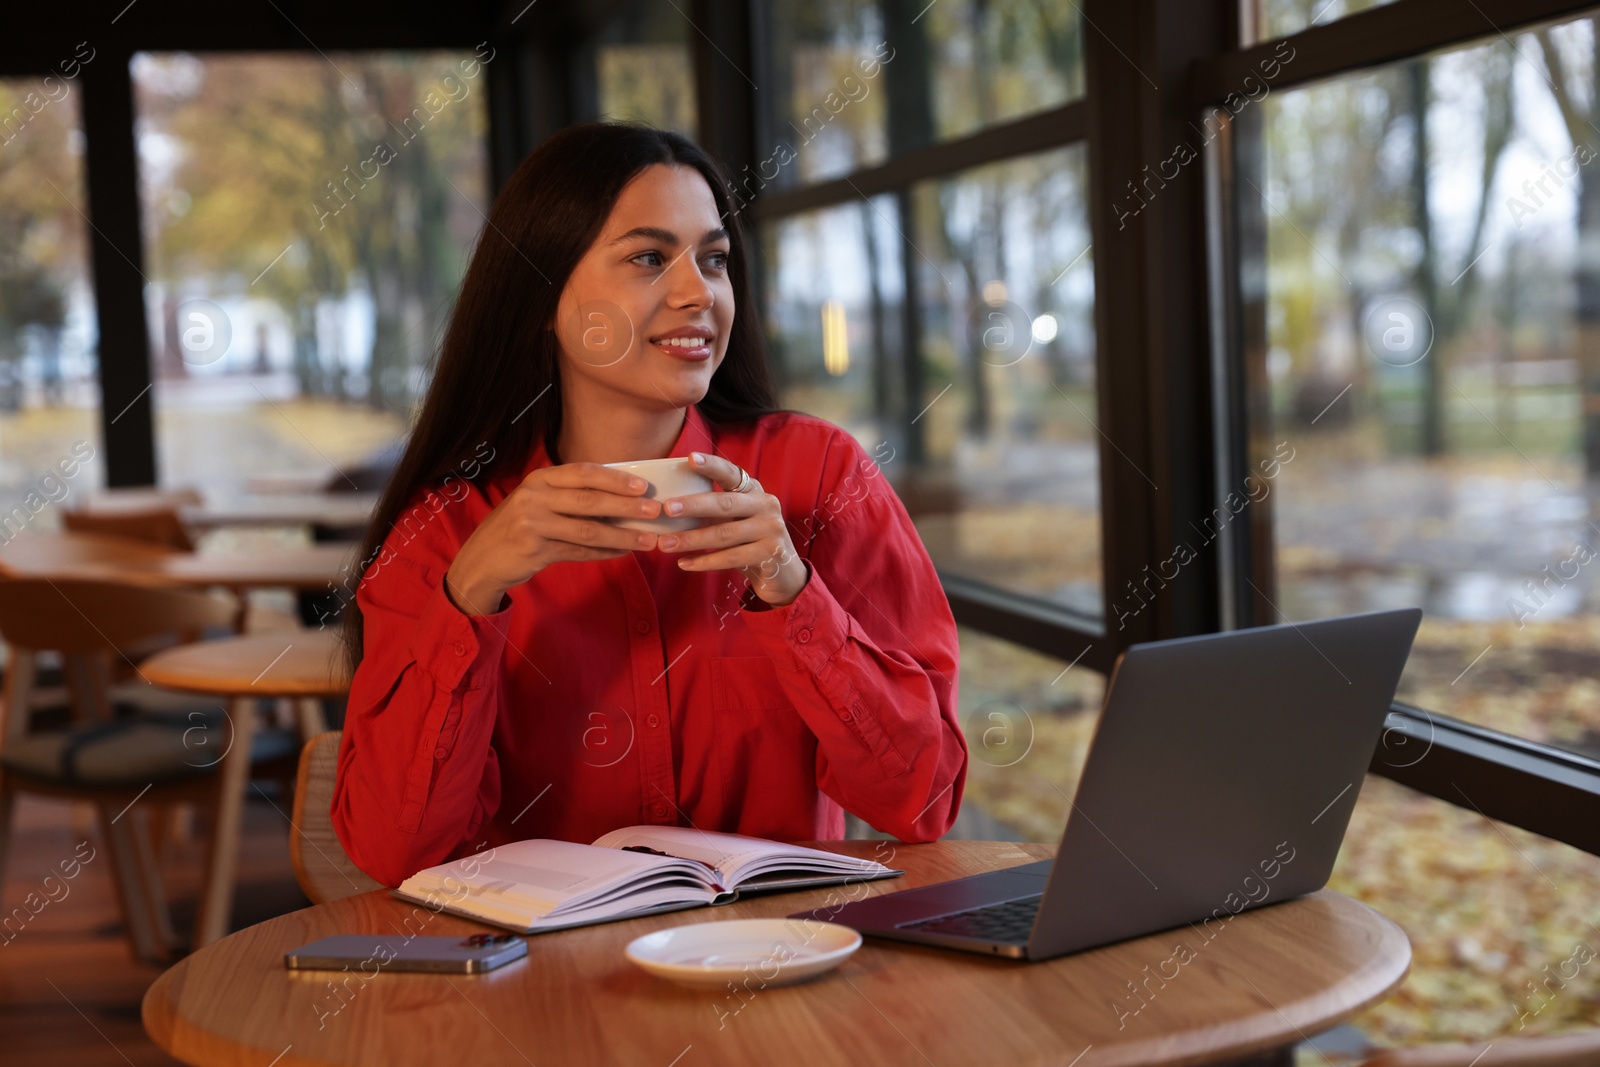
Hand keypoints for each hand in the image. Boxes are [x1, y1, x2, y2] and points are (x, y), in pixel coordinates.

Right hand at [445, 463, 662, 614]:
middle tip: (654, 511)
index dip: (615, 478)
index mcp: (538, 479)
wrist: (481, 559)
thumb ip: (568, 496)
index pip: (583, 473)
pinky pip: (578, 552)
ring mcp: (532, 524)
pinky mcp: (534, 550)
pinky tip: (623, 553)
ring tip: (648, 539)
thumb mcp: (536, 502)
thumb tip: (620, 498)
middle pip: (589, 501)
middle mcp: (534, 497)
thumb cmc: (517, 526)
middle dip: (626, 506)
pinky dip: (604, 554)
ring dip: (622, 536)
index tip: (643, 486)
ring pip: (588, 531)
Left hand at [654, 451, 808, 607]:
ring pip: (724, 534)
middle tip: (666, 508)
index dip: (712, 466)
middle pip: (725, 504)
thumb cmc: (750, 540)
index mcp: (754, 490)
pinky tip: (684, 563)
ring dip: (691, 539)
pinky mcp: (771, 554)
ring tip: (665, 544)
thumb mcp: (738, 518)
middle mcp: (765, 505)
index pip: (731, 473)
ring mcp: (771, 529)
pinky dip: (705, 561)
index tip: (690, 458)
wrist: (783, 572)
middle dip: (693, 505)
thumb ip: (715, 508)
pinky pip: (731, 558)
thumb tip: (669, 504)